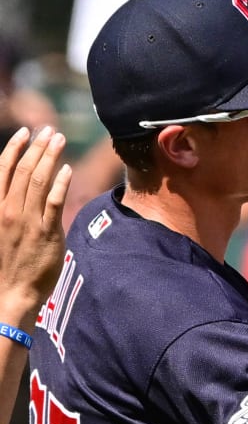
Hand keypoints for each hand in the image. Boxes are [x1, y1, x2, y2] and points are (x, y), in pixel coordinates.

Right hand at [0, 127, 71, 325]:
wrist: (10, 292)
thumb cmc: (6, 263)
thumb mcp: (1, 229)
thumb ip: (9, 208)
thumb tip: (22, 192)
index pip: (3, 169)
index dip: (14, 148)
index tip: (26, 133)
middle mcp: (8, 209)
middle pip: (23, 170)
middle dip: (37, 147)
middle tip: (49, 130)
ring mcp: (27, 220)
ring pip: (38, 180)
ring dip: (49, 157)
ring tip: (59, 140)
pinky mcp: (46, 232)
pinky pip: (54, 202)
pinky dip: (60, 182)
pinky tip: (66, 168)